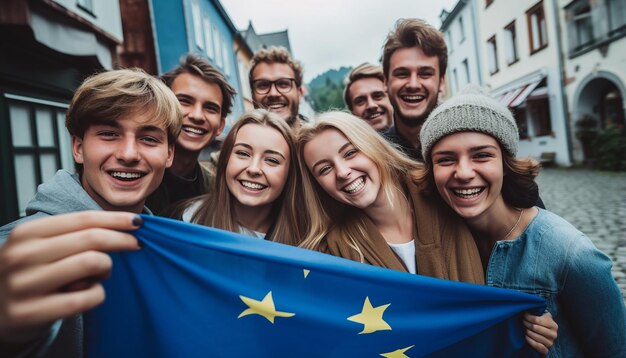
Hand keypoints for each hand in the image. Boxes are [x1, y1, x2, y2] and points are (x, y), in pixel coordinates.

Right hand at [0, 211, 140, 344]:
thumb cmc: (28, 274)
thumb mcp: (39, 248)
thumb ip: (72, 236)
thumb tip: (123, 226)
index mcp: (26, 234)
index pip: (82, 219)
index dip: (115, 220)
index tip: (137, 223)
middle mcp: (22, 256)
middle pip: (92, 239)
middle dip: (122, 240)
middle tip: (135, 245)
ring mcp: (24, 285)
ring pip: (92, 263)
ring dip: (107, 268)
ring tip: (102, 273)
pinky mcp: (30, 313)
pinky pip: (86, 297)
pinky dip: (98, 294)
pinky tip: (91, 292)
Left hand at [523, 311, 557, 355]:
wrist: (545, 334)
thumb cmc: (541, 322)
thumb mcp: (542, 315)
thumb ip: (537, 311)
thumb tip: (527, 305)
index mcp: (553, 324)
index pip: (537, 320)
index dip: (528, 317)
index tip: (524, 315)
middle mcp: (554, 334)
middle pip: (535, 328)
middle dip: (526, 324)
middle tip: (522, 321)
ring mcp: (550, 342)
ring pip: (535, 337)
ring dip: (526, 332)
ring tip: (523, 328)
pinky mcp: (546, 350)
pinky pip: (537, 346)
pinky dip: (530, 341)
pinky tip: (526, 337)